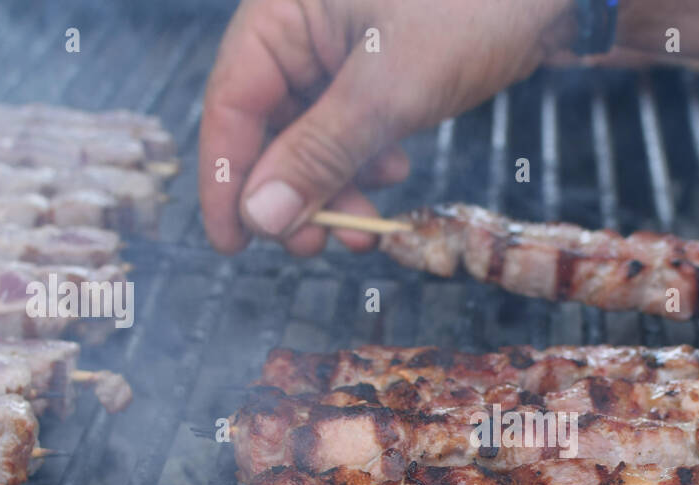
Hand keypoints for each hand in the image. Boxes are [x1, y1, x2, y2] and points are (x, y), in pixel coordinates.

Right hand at [199, 0, 574, 255]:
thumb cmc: (470, 7)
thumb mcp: (389, 89)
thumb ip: (320, 154)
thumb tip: (261, 218)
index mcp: (281, 12)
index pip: (229, 104)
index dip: (227, 180)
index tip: (232, 245)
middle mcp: (302, 28)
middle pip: (268, 126)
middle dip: (292, 192)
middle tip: (313, 246)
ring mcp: (342, 48)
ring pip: (313, 135)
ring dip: (334, 186)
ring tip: (365, 225)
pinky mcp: (380, 66)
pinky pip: (352, 126)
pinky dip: (366, 161)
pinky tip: (395, 170)